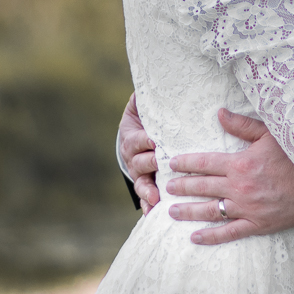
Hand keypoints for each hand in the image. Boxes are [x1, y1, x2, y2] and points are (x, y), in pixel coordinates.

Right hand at [119, 93, 159, 212]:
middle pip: (140, 162)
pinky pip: (145, 198)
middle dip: (150, 163)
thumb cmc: (146, 121)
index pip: (137, 139)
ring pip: (141, 182)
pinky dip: (148, 205)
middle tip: (160, 163)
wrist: (138, 141)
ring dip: (147, 190)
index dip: (144, 140)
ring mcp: (139, 174)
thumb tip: (149, 79)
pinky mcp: (146, 186)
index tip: (154, 140)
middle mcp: (134, 158)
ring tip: (155, 197)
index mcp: (133, 138)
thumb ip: (145, 97)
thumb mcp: (141, 107)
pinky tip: (153, 213)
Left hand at [166, 109, 293, 244]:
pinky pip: (229, 233)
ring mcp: (247, 208)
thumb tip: (220, 113)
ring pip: (210, 211)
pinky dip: (211, 236)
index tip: (172, 164)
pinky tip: (195, 237)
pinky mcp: (257, 225)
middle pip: (203, 187)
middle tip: (168, 187)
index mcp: (240, 163)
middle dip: (183, 186)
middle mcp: (239, 187)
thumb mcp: (270, 134)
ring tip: (172, 211)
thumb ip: (242, 126)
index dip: (186, 163)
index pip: (205, 163)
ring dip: (189, 211)